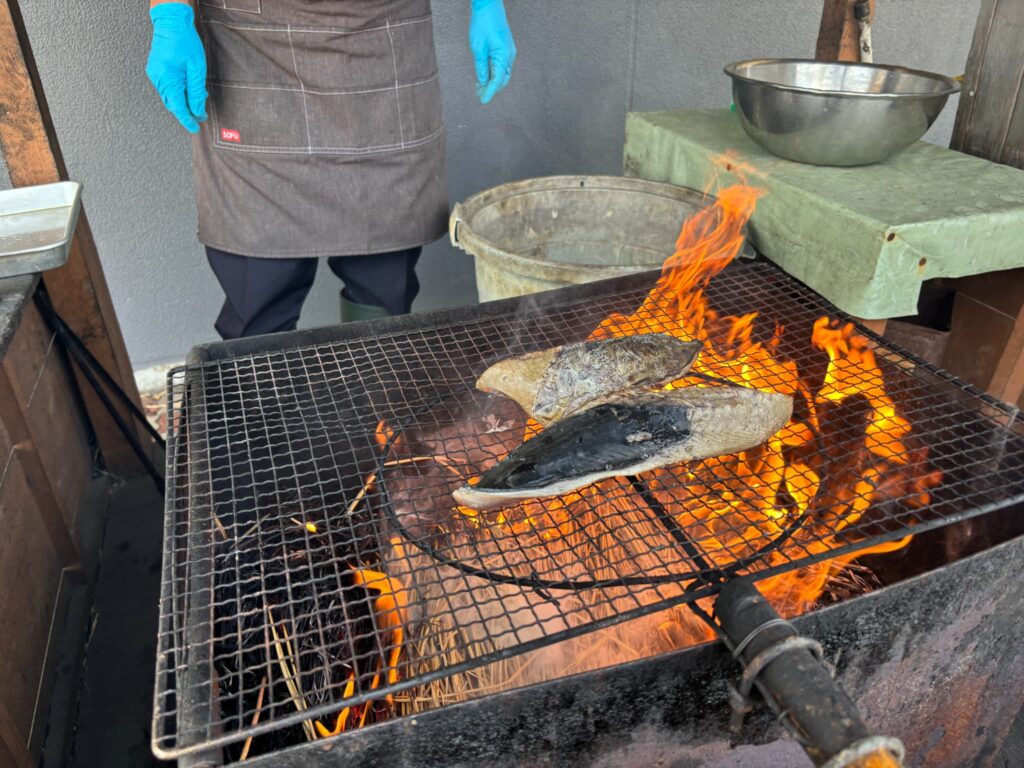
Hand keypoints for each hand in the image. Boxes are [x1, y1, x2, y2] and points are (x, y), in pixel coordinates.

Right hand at [146, 2, 207, 132]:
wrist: (171, 23)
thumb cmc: (185, 42)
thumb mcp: (197, 68)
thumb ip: (196, 91)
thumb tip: (197, 110)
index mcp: (167, 79)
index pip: (178, 107)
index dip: (187, 119)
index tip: (195, 128)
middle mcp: (157, 79)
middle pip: (172, 103)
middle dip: (187, 111)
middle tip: (201, 113)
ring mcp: (154, 74)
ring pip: (170, 96)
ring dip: (183, 101)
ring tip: (198, 97)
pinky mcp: (155, 71)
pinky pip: (167, 88)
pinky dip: (178, 92)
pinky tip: (189, 87)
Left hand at [469, 0, 515, 104]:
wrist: (489, 6)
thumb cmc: (482, 25)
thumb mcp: (478, 48)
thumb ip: (481, 67)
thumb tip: (483, 82)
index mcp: (503, 56)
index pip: (497, 80)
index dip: (489, 91)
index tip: (482, 101)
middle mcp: (509, 56)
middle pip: (502, 79)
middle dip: (491, 89)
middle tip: (479, 96)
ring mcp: (509, 52)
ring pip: (502, 73)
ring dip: (492, 81)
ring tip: (480, 88)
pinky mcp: (506, 48)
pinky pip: (502, 66)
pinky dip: (494, 73)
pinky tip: (485, 76)